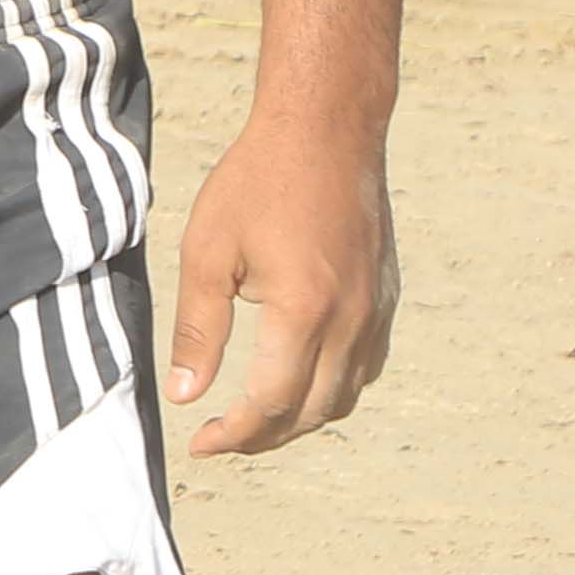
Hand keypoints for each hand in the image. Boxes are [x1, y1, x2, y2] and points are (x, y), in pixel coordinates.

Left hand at [166, 112, 396, 456]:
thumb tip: (186, 395)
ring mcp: (377, 311)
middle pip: (312, 412)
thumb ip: (199, 328)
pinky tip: (300, 376)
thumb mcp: (207, 250)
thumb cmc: (257, 182)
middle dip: (264, 436)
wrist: (326, 131)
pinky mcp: (388, 298)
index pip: (271, 404)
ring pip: (346, 396)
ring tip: (254, 414)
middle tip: (221, 436)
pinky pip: (367, 366)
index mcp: (303, 311)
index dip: (233, 435)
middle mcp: (352, 320)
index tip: (200, 444)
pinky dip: (334, 387)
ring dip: (301, 416)